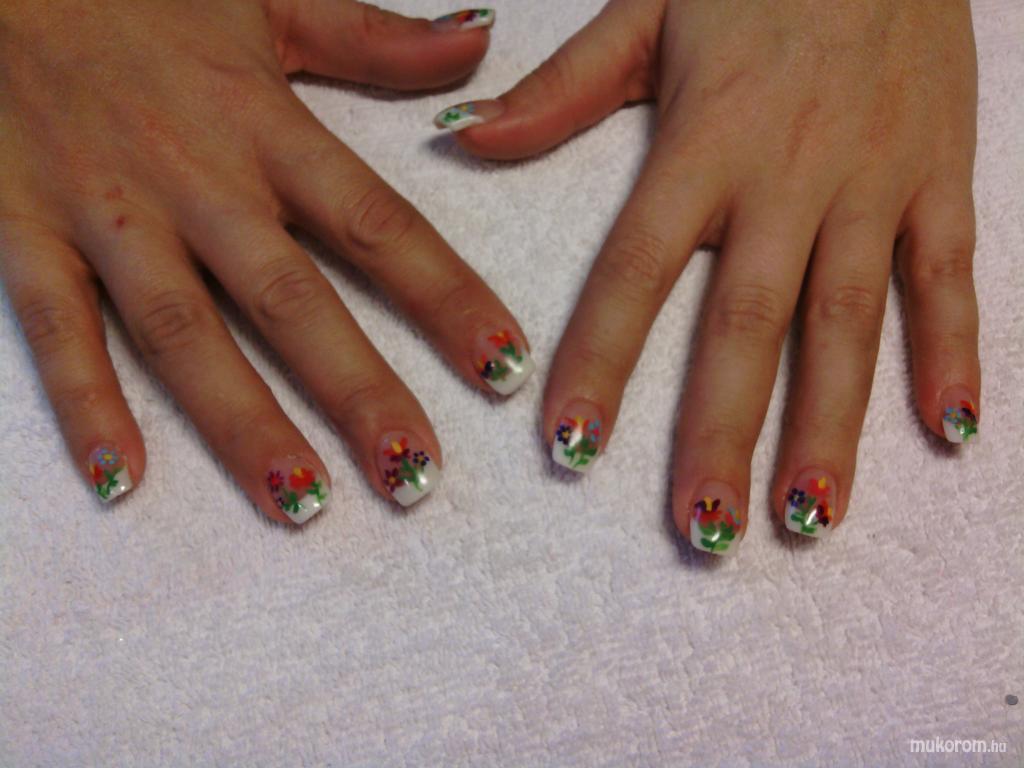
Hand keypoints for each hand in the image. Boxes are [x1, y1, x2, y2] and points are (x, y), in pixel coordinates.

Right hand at [0, 2, 533, 522]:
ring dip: (243, 422)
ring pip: (183, 334)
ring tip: (302, 500)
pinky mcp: (23, 232)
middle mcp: (196, 181)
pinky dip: (84, 403)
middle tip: (414, 474)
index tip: (502, 367)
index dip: (448, 299)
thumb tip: (477, 44)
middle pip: (292, 301)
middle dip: (359, 392)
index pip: (379, 227)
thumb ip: (374, 39)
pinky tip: (123, 478)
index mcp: (265, 126)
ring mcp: (108, 214)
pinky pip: (57, 328)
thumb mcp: (267, 2)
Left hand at [437, 0, 978, 552]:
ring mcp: (874, 184)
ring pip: (849, 323)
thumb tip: (465, 141)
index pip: (637, 271)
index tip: (571, 444)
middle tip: (703, 527)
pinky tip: (945, 431)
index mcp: (704, 142)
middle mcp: (789, 179)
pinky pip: (949, 276)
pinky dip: (952, 353)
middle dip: (723, 433)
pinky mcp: (940, 179)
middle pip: (749, 325)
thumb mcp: (646, 8)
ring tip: (804, 515)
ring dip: (830, 425)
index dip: (601, 360)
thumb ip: (560, 89)